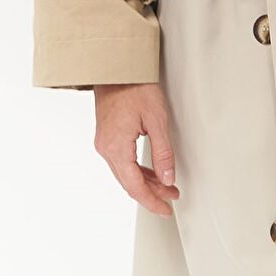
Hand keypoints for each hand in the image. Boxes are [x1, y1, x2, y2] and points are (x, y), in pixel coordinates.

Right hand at [93, 82, 180, 215]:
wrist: (117, 66)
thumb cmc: (135, 86)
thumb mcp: (156, 119)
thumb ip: (163, 152)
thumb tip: (168, 179)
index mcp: (116, 147)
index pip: (135, 186)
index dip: (152, 201)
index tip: (165, 210)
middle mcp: (106, 148)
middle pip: (129, 182)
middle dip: (152, 193)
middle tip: (172, 199)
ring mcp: (104, 142)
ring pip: (125, 173)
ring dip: (145, 181)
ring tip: (167, 186)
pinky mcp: (107, 136)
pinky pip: (122, 161)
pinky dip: (137, 169)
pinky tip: (150, 171)